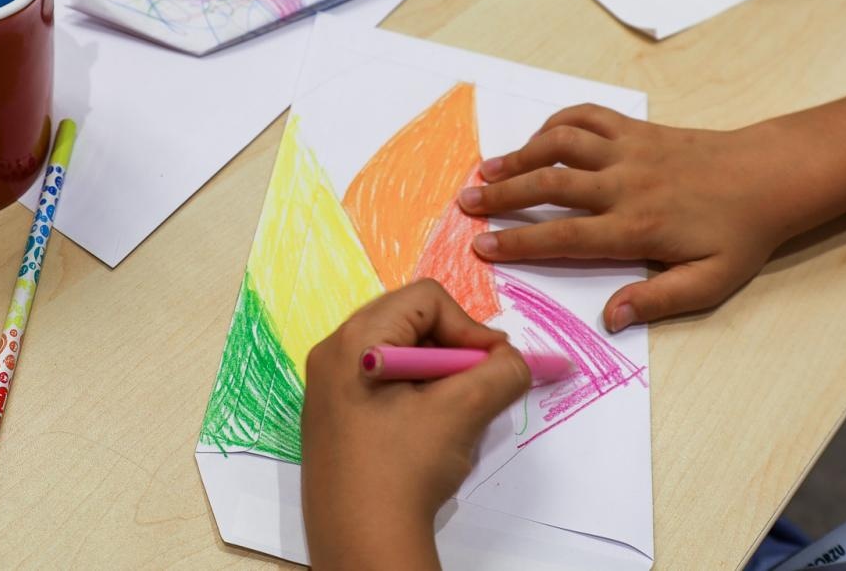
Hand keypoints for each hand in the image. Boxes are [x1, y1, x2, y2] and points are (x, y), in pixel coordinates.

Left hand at [302, 281, 528, 569]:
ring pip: (401, 357)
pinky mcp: (335, 420)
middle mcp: (333, 356)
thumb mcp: (462, 412)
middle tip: (480, 387)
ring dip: (439, 377)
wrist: (361, 546)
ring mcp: (329, 389)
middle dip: (454, 351)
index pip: (425, 300)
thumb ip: (501, 372)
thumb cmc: (404, 471)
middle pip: (409, 323)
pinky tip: (429, 436)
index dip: (468, 326)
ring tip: (456, 416)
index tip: (494, 366)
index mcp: (353, 341)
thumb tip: (517, 359)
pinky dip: (417, 398)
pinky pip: (383, 385)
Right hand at [460, 106, 808, 331]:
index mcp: (637, 227)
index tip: (482, 246)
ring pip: (560, 144)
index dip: (518, 242)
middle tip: (465, 204)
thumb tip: (611, 317)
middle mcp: (625, 183)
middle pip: (549, 184)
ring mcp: (629, 150)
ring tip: (487, 170)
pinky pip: (586, 116)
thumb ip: (658, 299)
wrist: (770, 175)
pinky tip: (537, 140)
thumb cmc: (740, 234)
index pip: (564, 235)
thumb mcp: (710, 282)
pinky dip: (556, 124)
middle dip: (502, 195)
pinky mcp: (636, 129)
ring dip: (519, 155)